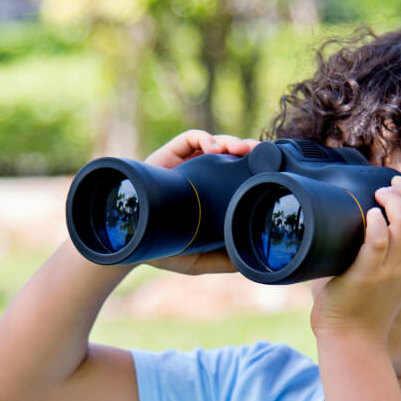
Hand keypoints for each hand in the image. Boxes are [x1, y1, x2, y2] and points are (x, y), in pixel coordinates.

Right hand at [143, 130, 258, 274]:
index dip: (255, 167)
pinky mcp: (169, 155)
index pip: (238, 174)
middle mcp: (201, 176)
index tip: (269, 169)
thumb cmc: (166, 248)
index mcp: (213, 195)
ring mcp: (185, 164)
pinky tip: (213, 149)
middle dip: (247, 149)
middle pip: (230, 154)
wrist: (131, 242)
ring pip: (215, 142)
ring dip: (231, 141)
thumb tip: (249, 262)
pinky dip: (205, 138)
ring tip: (239, 149)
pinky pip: (190, 138)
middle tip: (260, 153)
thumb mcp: (201, 259)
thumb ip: (223, 259)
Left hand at [310, 177, 400, 341]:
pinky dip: (374, 223)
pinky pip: (378, 242)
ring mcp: (390, 271)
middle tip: (384, 186)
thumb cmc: (360, 307)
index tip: (395, 183)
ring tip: (376, 196)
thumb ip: (378, 253)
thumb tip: (348, 222)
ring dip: (391, 201)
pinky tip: (368, 214)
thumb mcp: (383, 277)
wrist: (353, 340)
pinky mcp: (367, 276)